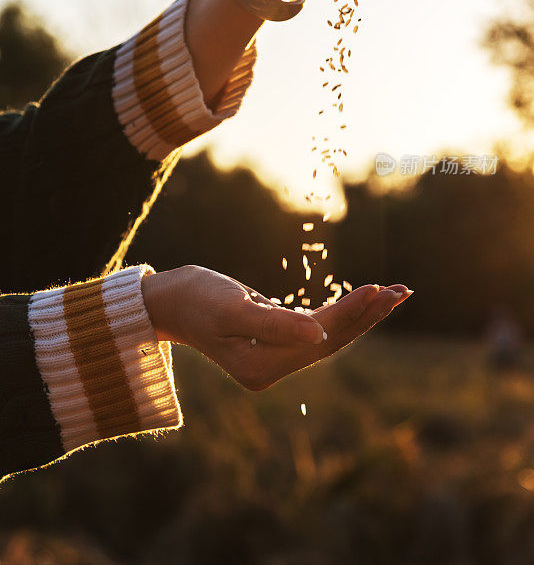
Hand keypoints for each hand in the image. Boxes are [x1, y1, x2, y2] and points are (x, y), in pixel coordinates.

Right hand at [142, 265, 412, 390]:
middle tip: (403, 290)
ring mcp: (275, 358)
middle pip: (331, 342)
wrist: (171, 300)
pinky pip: (318, 328)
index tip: (379, 289)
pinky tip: (364, 300)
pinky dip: (343, 312)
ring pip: (329, 336)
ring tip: (396, 293)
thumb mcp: (233, 309)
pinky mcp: (277, 342)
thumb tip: (319, 337)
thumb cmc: (197, 299)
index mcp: (262, 368)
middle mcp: (272, 370)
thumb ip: (275, 324)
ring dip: (362, 314)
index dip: (350, 313)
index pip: (319, 340)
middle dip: (367, 315)